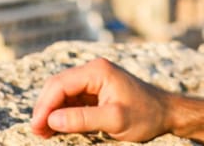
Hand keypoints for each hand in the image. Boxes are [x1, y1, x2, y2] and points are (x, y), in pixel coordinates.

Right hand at [30, 57, 172, 140]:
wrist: (167, 114)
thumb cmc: (146, 115)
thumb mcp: (114, 120)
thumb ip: (82, 119)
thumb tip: (52, 120)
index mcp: (97, 70)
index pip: (60, 84)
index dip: (44, 106)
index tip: (36, 127)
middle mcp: (93, 70)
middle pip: (57, 86)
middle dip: (45, 109)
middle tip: (36, 132)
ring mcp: (94, 80)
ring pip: (62, 93)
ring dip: (52, 112)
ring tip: (43, 133)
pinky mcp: (96, 91)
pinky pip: (72, 100)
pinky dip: (62, 113)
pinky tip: (56, 128)